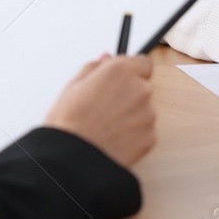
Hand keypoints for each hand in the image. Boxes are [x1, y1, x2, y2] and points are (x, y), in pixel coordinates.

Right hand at [44, 53, 155, 168]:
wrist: (72, 158)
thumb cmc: (68, 123)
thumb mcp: (73, 86)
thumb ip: (93, 68)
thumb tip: (104, 59)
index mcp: (121, 71)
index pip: (142, 63)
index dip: (131, 71)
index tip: (121, 80)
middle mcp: (140, 89)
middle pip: (143, 87)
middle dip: (128, 94)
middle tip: (105, 107)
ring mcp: (148, 114)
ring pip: (144, 110)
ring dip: (131, 115)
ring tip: (106, 126)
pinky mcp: (150, 137)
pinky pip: (145, 131)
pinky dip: (133, 134)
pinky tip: (114, 139)